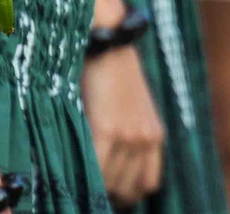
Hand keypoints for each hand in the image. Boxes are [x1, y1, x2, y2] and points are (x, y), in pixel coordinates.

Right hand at [80, 46, 163, 205]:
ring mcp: (129, 135)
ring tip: (81, 175)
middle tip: (92, 183)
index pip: (147, 183)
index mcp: (155, 134)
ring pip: (112, 181)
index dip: (128, 190)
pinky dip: (85, 172)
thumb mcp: (131, 105)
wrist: (108, 39)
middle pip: (129, 186)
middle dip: (111, 190)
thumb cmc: (111, 68)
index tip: (111, 189)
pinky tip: (74, 168)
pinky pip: (97, 167)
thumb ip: (128, 133)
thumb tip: (109, 164)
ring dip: (96, 183)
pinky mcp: (109, 129)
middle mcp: (146, 138)